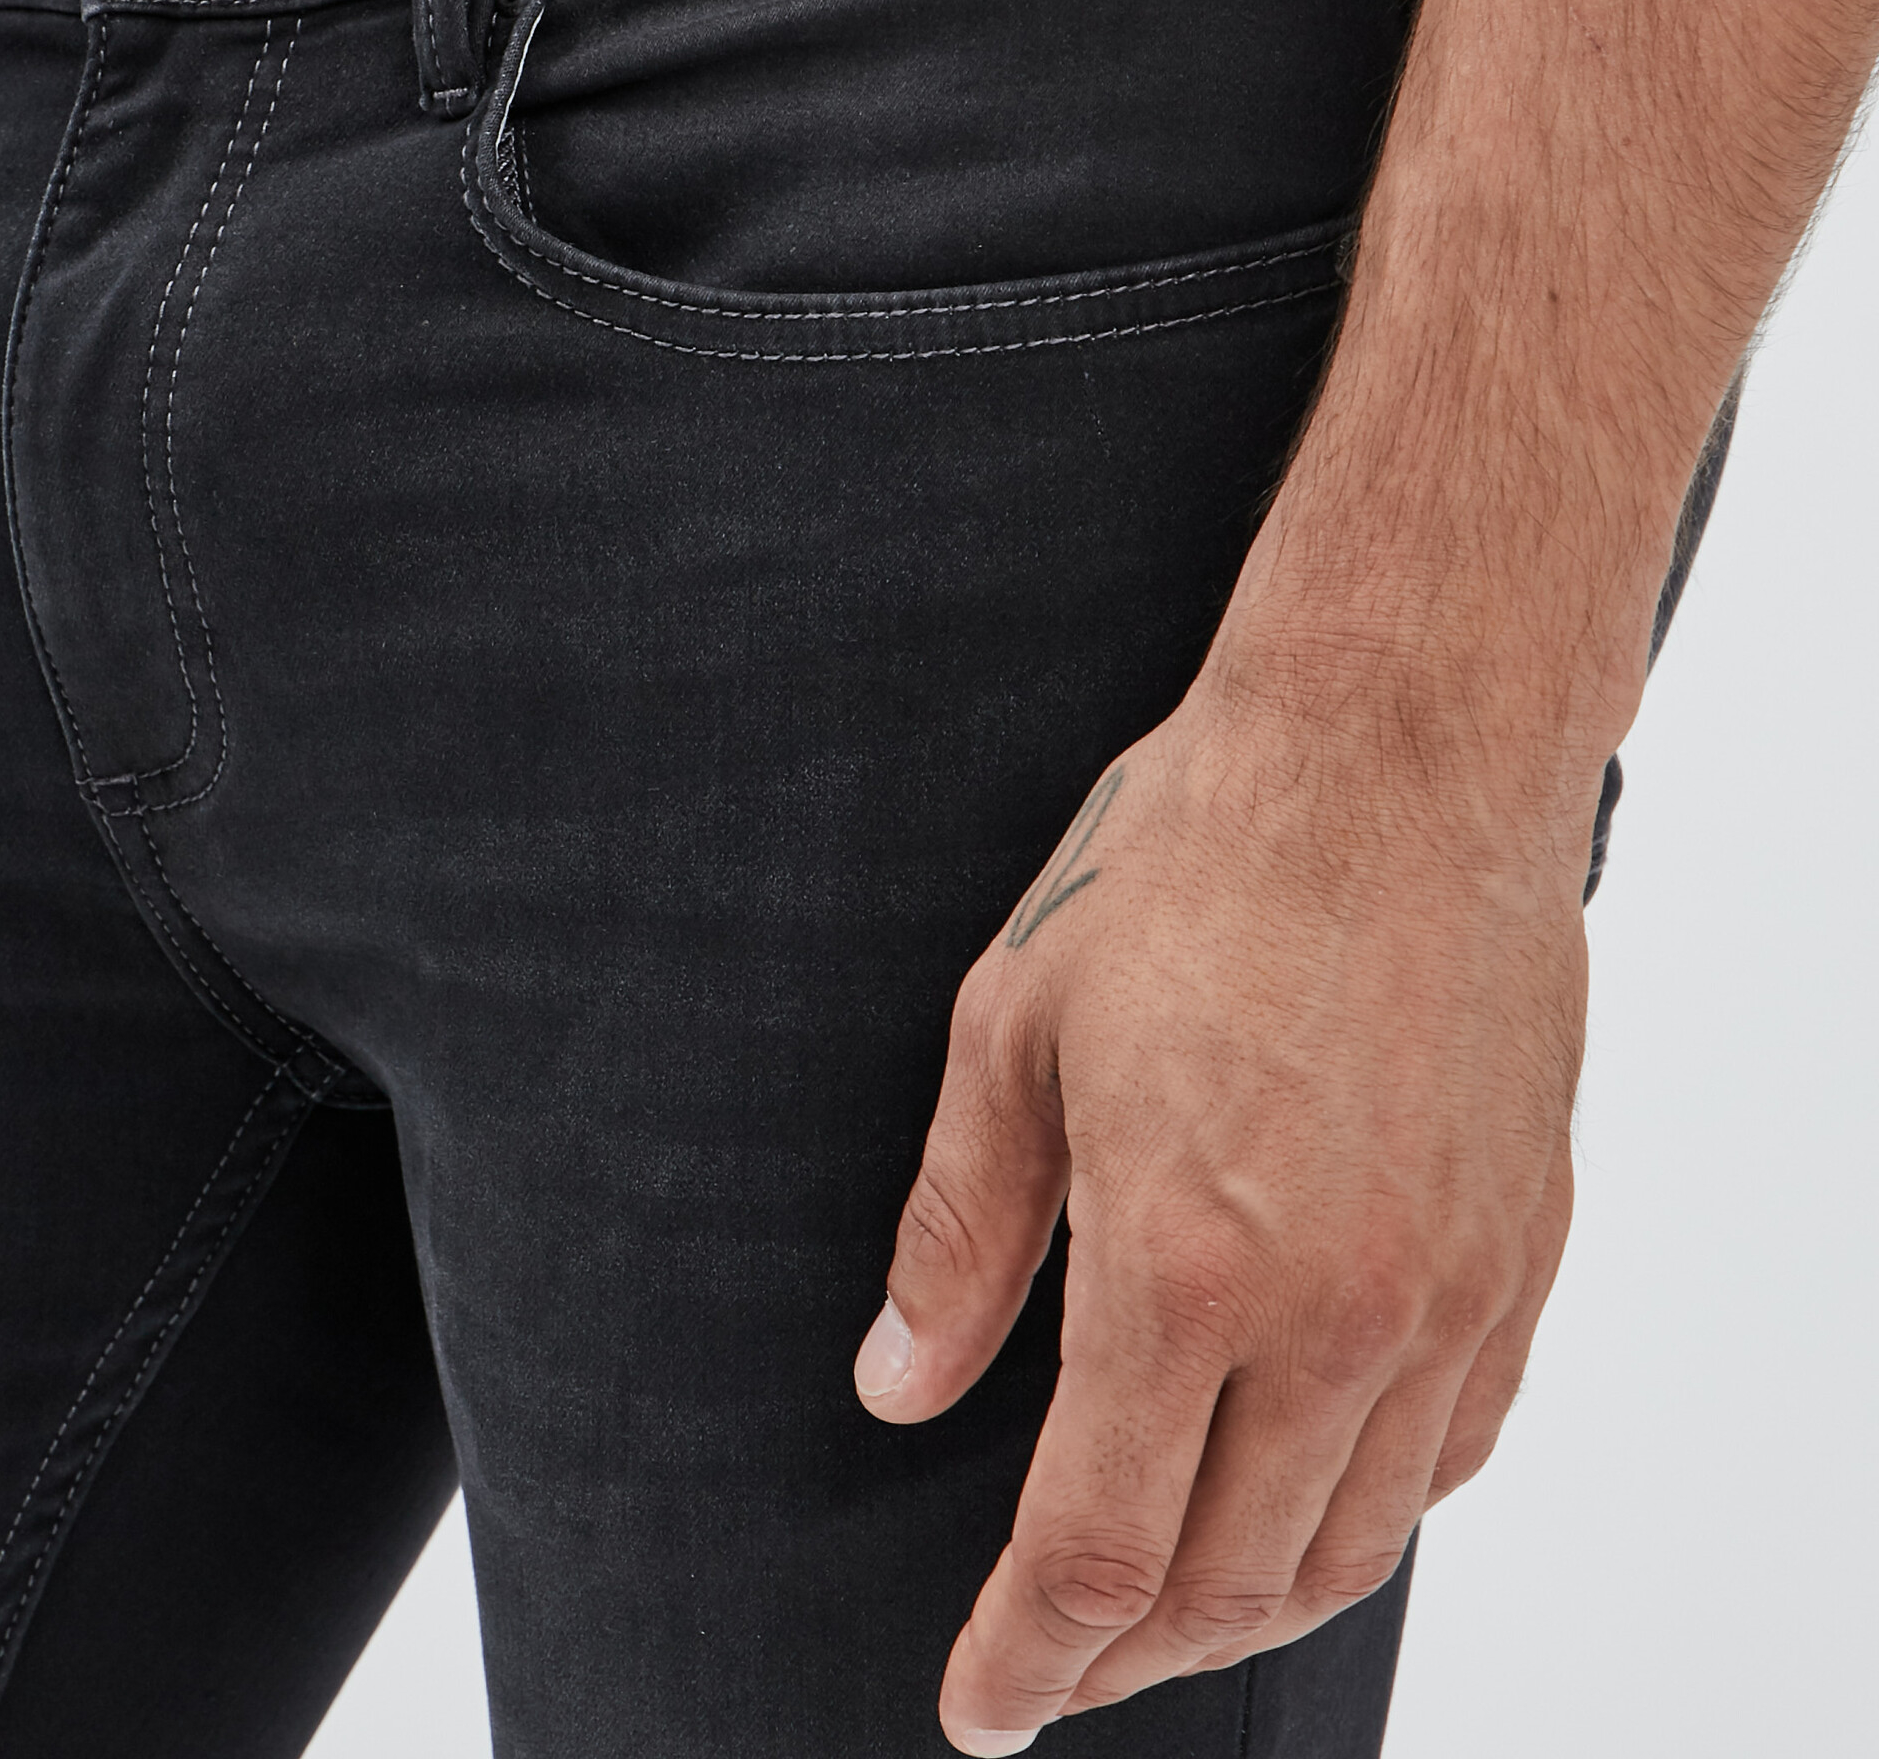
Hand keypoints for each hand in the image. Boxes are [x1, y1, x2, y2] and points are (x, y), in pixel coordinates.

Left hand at [855, 693, 1587, 1750]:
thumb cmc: (1194, 863)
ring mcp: (1448, 1291)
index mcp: (1185, 1263)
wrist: (1394, 754)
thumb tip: (897, 1387)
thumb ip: (960, 1242)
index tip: (979, 1707)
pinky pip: (1456, 1447)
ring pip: (1355, 1540)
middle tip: (1055, 1664)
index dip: (1029, 1654)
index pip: (1099, 1548)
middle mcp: (1337, 1312)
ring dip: (1250, 1612)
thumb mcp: (1011, 1034)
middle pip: (1232, 1580)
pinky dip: (1371, 1517)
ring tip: (1168, 1619)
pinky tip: (1312, 1505)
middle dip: (1126, 1654)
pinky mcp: (1520, 1250)